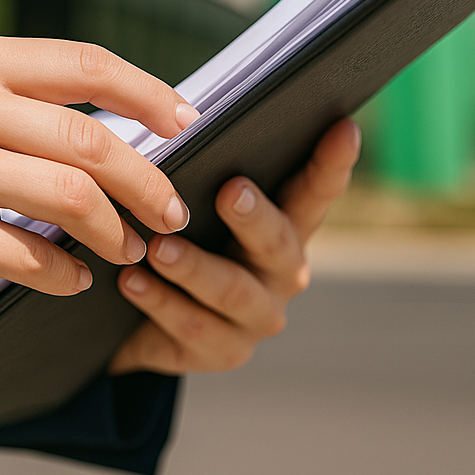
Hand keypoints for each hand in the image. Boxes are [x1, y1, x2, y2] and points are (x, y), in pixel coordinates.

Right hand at [0, 37, 195, 372]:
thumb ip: (14, 104)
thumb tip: (118, 129)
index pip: (84, 63)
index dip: (148, 93)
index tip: (189, 123)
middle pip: (91, 138)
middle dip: (148, 182)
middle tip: (171, 213)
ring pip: (72, 197)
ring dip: (115, 232)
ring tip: (127, 251)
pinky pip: (31, 256)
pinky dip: (66, 273)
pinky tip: (71, 279)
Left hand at [108, 119, 359, 375]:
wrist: (137, 319)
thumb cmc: (176, 234)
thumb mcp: (194, 203)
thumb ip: (204, 172)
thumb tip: (183, 122)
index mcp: (286, 225)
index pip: (316, 190)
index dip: (333, 161)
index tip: (344, 127)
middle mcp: (284, 273)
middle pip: (277, 243)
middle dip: (254, 216)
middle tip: (231, 191)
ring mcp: (257, 316)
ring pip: (230, 290)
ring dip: (192, 266)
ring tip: (157, 246)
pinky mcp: (222, 352)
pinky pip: (192, 325)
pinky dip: (159, 300)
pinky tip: (130, 280)